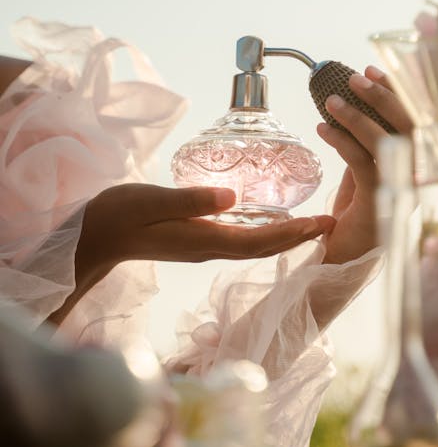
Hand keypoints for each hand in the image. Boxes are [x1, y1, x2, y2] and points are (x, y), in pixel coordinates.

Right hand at [48, 184, 334, 324]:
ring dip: (287, 236)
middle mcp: (211, 248)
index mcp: (205, 240)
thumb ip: (191, 200)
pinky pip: (243, 240)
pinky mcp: (198, 240)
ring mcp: (205, 246)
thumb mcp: (153, 200)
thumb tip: (233, 198)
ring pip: (256, 246)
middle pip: (265, 247)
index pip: (261, 241)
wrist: (95, 237)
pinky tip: (273, 221)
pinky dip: (266, 233)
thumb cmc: (120, 214)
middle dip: (300, 237)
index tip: (324, 224)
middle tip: (332, 223)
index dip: (295, 233)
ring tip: (313, 224)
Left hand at [316, 65, 412, 264]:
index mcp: (418, 167)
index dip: (398, 92)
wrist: (343, 262)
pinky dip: (340, 140)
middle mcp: (417, 177)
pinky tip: (322, 129)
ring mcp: (401, 190)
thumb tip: (354, 110)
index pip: (417, 120)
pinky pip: (361, 162)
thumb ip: (368, 149)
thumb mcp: (365, 177)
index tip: (375, 70)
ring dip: (358, 116)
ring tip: (331, 101)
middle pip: (411, 126)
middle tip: (355, 77)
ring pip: (386, 142)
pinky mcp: (378, 203)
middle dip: (382, 96)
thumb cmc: (355, 220)